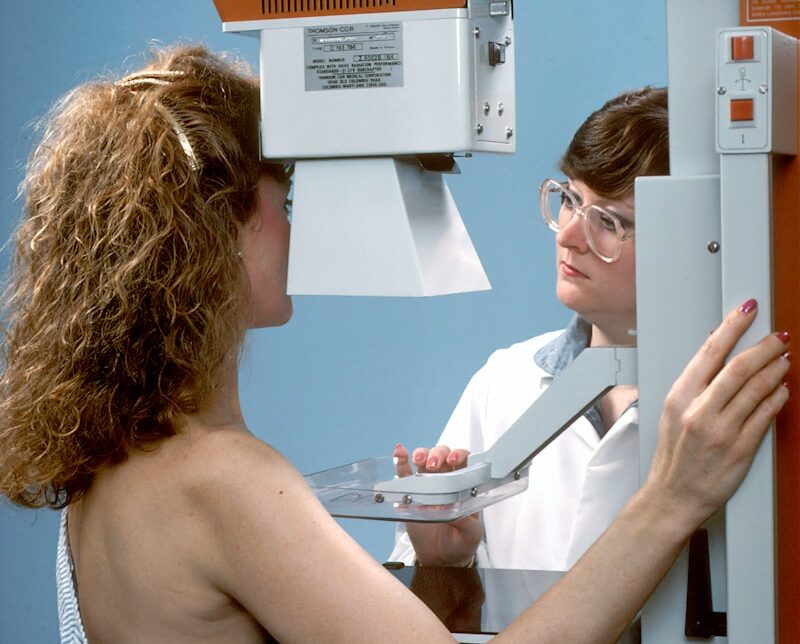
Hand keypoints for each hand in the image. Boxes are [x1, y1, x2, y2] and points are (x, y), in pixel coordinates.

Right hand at [394, 444, 482, 566]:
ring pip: (424, 459)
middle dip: (438, 454)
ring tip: (418, 460)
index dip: (460, 455)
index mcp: (464, 487)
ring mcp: (428, 485)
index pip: (465, 462)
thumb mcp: (470, 534)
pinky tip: (399, 452)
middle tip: (433, 464)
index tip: (454, 459)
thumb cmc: (461, 543)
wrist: (440, 559)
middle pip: (443, 455)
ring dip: (421, 454)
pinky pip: (404, 473)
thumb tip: (452, 510)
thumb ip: (464, 521)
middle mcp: (446, 481)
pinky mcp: (410, 493)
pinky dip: (401, 461)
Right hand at [643, 299, 789, 529]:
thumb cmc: (674, 456)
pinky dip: (778, 397)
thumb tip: (718, 355)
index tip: (747, 311)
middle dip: (765, 346)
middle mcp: (699, 410)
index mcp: (679, 396)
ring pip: (757, 388)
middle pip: (740, 367)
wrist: (673, 496)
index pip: (710, 351)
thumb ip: (696, 385)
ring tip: (785, 359)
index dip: (733, 326)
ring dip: (776, 369)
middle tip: (779, 336)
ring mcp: (721, 430)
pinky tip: (783, 389)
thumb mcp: (673, 412)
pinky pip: (766, 415)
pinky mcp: (740, 449)